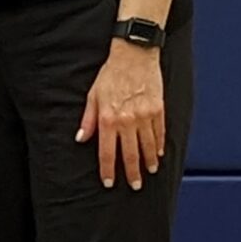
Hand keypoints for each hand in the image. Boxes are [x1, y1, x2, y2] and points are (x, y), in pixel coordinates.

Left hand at [76, 39, 165, 189]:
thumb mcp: (93, 96)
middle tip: (135, 185)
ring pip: (148, 146)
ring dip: (149, 161)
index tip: (109, 182)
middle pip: (130, 154)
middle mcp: (127, 121)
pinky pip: (160, 132)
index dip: (108, 170)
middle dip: (132, 173)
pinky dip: (159, 145)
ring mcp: (145, 116)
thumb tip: (80, 139)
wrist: (134, 55)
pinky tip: (159, 153)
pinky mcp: (158, 109)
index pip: (107, 152)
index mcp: (108, 119)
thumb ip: (88, 120)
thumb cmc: (111, 75)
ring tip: (149, 171)